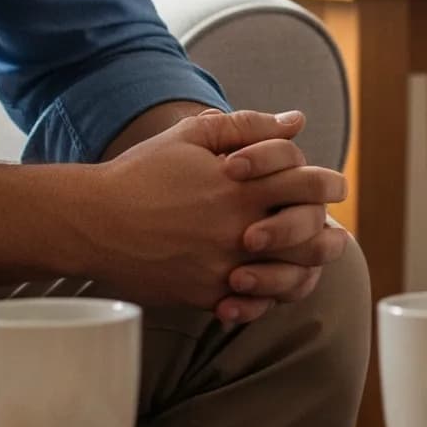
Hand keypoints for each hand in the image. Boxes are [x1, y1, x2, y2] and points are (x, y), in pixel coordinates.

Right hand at [91, 109, 348, 320]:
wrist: (92, 221)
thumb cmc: (142, 172)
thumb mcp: (192, 136)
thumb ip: (248, 125)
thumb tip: (296, 121)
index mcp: (242, 187)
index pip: (310, 183)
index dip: (329, 183)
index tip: (333, 186)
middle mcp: (239, 228)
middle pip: (312, 234)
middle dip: (329, 232)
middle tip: (333, 232)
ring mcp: (224, 265)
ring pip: (291, 277)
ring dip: (307, 270)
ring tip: (310, 264)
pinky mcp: (205, 294)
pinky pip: (252, 305)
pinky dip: (265, 299)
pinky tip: (267, 286)